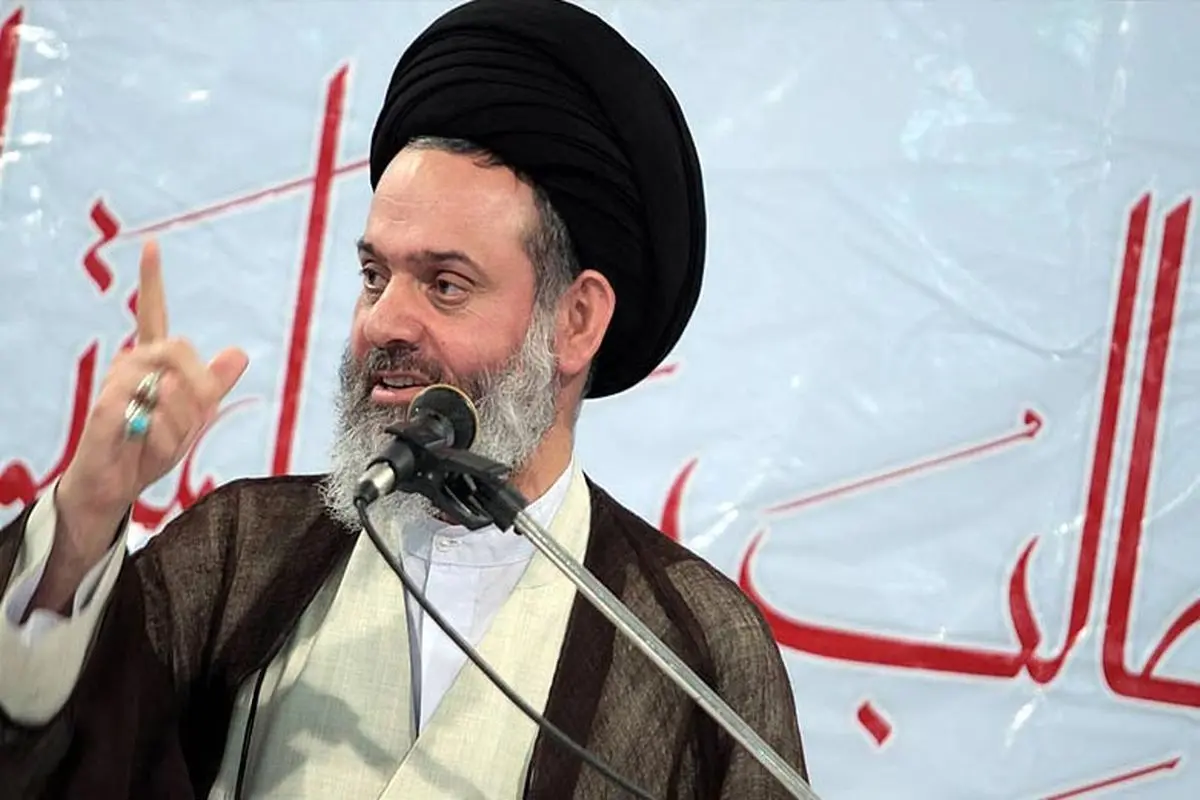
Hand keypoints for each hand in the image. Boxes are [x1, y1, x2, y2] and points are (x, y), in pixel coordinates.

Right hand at [54, 239, 248, 556]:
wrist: (115, 487)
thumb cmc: (147, 450)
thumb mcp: (193, 418)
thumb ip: (214, 386)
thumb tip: (239, 352)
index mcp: (151, 364)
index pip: (153, 314)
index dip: (152, 280)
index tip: (150, 245)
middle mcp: (131, 365)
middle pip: (182, 350)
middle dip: (200, 388)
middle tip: (193, 421)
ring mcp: (116, 383)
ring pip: (171, 380)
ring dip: (182, 417)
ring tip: (166, 439)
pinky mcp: (106, 406)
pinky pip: (149, 404)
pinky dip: (162, 430)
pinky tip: (147, 441)